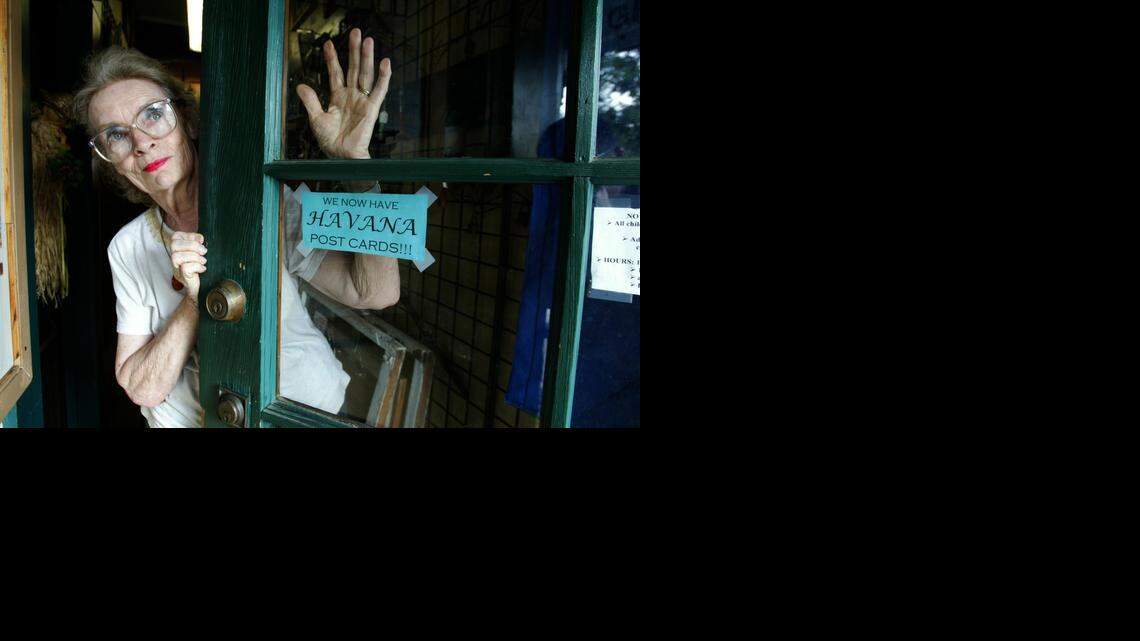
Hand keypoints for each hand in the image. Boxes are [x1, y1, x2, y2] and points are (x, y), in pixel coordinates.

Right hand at [171, 232, 206, 302]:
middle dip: (192, 245)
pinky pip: (185, 268)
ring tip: (203, 261)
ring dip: (194, 256)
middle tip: (204, 252)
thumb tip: (200, 239)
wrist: (203, 289)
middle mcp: (176, 258)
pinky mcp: (184, 277)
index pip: (176, 236)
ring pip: (177, 256)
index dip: (189, 236)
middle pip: (174, 244)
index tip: (201, 240)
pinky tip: (202, 269)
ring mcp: (178, 268)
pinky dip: (196, 266)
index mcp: (180, 250)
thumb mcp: (200, 254)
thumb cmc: (202, 270)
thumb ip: (199, 245)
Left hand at [296, 28, 391, 159]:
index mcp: (337, 98)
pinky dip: (383, 77)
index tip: (328, 44)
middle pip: (353, 68)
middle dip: (353, 50)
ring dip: (367, 57)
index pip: (335, 73)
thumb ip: (310, 100)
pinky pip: (379, 90)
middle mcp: (351, 96)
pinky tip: (385, 62)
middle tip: (356, 31)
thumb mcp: (316, 119)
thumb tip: (300, 84)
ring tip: (368, 40)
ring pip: (365, 74)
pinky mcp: (372, 108)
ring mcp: (362, 100)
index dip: (332, 59)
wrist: (341, 156)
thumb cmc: (330, 141)